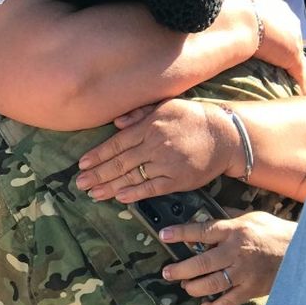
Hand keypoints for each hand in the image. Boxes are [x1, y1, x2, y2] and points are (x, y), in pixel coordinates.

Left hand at [75, 99, 240, 202]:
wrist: (225, 134)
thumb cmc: (193, 118)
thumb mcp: (167, 107)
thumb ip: (140, 114)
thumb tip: (116, 122)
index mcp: (150, 126)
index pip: (118, 143)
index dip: (98, 155)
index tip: (82, 164)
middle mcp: (155, 144)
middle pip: (120, 162)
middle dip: (98, 174)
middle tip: (80, 183)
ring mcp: (167, 163)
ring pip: (133, 177)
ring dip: (110, 187)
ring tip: (93, 193)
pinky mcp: (178, 179)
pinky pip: (151, 188)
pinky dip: (134, 193)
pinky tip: (119, 197)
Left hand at [158, 211, 295, 304]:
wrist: (301, 251)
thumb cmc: (274, 232)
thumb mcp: (252, 217)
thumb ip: (230, 217)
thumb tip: (210, 212)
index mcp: (234, 231)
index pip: (202, 231)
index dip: (180, 233)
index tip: (163, 235)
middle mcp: (235, 252)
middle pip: (201, 263)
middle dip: (180, 269)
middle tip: (167, 272)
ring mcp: (243, 273)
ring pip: (212, 284)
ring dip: (193, 287)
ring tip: (185, 286)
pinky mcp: (250, 289)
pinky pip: (228, 301)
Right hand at [229, 0, 304, 88]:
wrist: (241, 19)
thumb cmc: (238, 4)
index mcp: (279, 8)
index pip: (281, 21)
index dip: (274, 30)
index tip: (267, 37)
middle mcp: (291, 22)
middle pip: (291, 37)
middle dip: (284, 47)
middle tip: (274, 58)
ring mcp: (294, 40)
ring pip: (295, 55)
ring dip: (289, 65)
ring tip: (285, 77)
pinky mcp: (293, 58)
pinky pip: (297, 73)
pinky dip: (296, 81)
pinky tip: (295, 89)